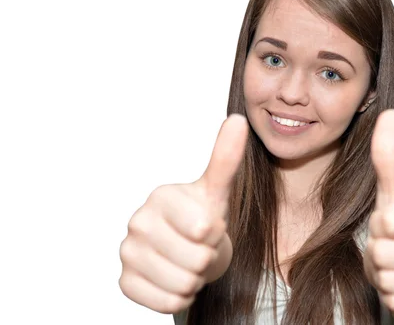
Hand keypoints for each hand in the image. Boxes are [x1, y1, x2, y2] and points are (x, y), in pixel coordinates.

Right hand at [118, 114, 247, 313]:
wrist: (187, 246)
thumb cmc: (202, 215)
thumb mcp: (218, 189)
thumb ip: (226, 157)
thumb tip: (238, 120)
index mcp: (160, 197)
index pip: (205, 229)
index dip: (216, 233)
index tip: (207, 225)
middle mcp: (137, 223)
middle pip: (196, 260)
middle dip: (206, 258)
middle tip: (199, 246)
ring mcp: (128, 253)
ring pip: (184, 284)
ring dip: (196, 278)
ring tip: (188, 260)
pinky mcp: (125, 282)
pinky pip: (168, 302)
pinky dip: (180, 296)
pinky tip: (175, 277)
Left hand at [365, 110, 393, 318]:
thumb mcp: (390, 189)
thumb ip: (387, 154)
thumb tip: (391, 113)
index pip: (387, 222)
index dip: (378, 225)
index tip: (389, 223)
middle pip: (385, 254)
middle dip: (377, 252)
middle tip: (389, 246)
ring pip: (389, 281)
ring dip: (382, 274)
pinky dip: (393, 296)